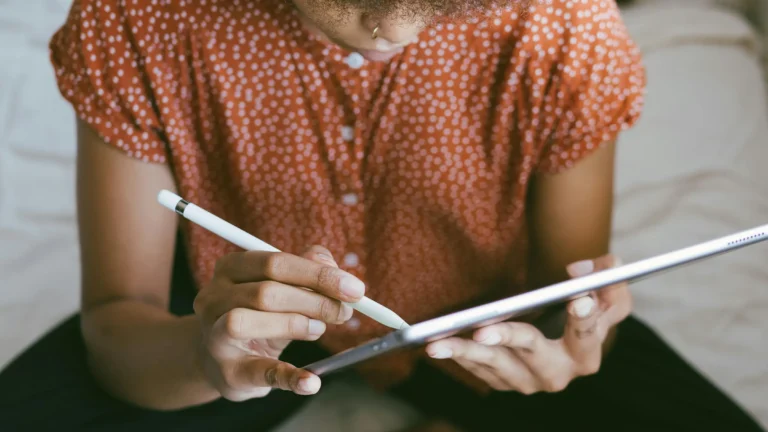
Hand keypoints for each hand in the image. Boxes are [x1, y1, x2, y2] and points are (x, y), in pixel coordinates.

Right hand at [193, 245, 363, 400]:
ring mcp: (214, 336)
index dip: (319, 274)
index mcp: (231, 268)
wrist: (222, 359)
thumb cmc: (259, 315)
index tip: (354, 288)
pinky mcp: (228, 372)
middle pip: (265, 292)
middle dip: (314, 301)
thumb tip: (334, 268)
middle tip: (344, 312)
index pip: (276, 263)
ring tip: (319, 331)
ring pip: (245, 321)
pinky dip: (289, 377)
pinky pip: (258, 372)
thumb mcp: (282, 288)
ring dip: (294, 324)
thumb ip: (308, 271)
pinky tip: (311, 381)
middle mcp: (214, 298)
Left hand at [425, 254, 630, 393]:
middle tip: (482, 329)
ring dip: (466, 352)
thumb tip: (579, 272)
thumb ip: (608, 275)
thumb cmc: (583, 306)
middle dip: (507, 339)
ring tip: (437, 342)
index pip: (589, 334)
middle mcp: (559, 373)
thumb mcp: (605, 289)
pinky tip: (438, 343)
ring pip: (497, 366)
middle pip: (533, 353)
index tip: (577, 298)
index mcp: (587, 352)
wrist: (562, 334)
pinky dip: (460, 356)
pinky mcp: (505, 383)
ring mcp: (529, 382)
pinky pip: (479, 370)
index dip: (585, 317)